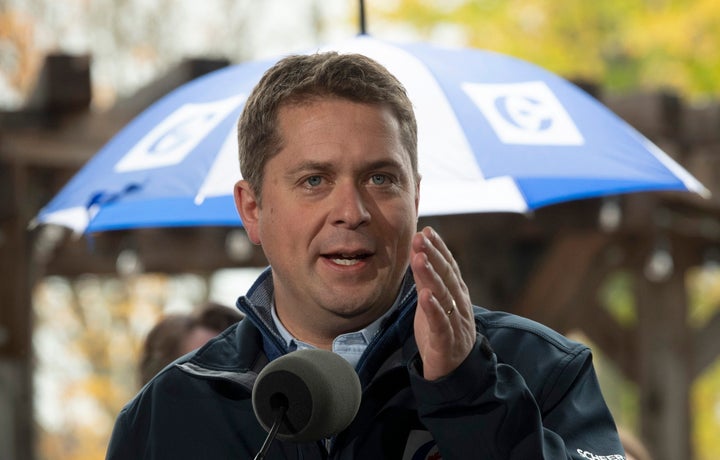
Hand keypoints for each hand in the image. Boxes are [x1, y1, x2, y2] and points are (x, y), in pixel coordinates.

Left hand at [410, 226, 474, 380]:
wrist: (454, 372)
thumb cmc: (441, 333)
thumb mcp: (432, 303)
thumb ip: (427, 280)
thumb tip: (418, 252)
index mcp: (456, 294)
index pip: (449, 266)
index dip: (439, 248)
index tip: (427, 230)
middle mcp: (460, 305)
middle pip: (447, 277)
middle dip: (434, 255)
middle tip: (420, 237)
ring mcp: (456, 322)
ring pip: (444, 296)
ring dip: (432, 276)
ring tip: (419, 259)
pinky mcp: (447, 341)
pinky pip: (441, 323)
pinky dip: (434, 309)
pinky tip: (425, 295)